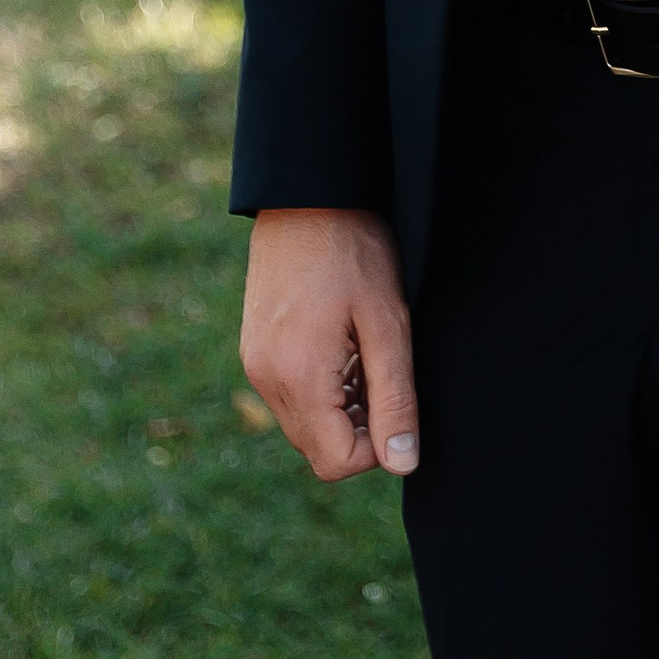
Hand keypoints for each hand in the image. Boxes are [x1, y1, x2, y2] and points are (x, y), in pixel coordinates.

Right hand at [241, 206, 417, 484]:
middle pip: (317, 448)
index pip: (335, 463)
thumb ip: (395, 397)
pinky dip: (321, 386)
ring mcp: (256, 364)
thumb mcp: (388, 322)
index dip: (377, 446)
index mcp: (297, 377)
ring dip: (340, 407)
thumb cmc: (354, 250)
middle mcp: (266, 380)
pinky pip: (290, 394)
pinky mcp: (255, 349)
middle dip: (359, 427)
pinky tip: (343, 342)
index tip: (396, 400)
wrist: (307, 195)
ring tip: (365, 351)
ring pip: (303, 423)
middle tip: (384, 370)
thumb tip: (403, 462)